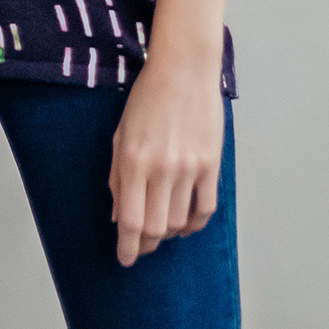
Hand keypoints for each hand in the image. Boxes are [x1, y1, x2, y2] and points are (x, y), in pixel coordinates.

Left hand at [108, 54, 222, 266]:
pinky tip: (185, 222)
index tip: (125, 259)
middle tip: (141, 246)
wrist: (184, 70)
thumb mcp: (121, 135)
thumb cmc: (146, 99)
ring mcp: (189, 167)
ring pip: (179, 223)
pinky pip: (205, 209)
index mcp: (133, 160)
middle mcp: (162, 168)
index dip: (127, 247)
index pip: (130, 221)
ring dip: (168, 233)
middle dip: (146, 245)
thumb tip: (118, 218)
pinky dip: (194, 223)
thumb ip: (117, 178)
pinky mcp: (211, 164)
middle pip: (155, 229)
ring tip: (161, 228)